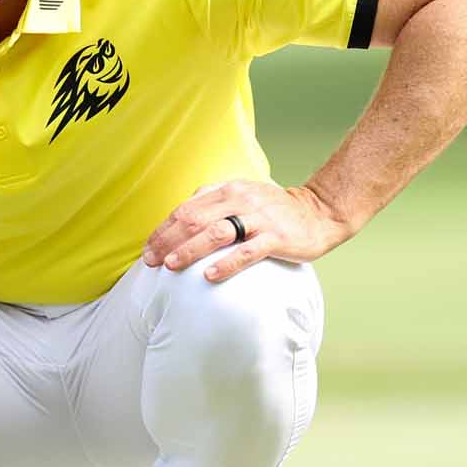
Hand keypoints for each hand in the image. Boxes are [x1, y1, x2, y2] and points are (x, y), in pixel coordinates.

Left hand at [142, 181, 356, 281]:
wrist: (319, 213)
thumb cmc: (273, 210)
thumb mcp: (242, 196)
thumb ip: (213, 201)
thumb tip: (181, 213)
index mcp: (228, 190)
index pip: (187, 209)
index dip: (164, 230)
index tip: (148, 249)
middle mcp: (241, 200)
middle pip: (195, 220)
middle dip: (168, 241)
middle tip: (151, 261)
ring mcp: (259, 219)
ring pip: (217, 233)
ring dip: (190, 250)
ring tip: (172, 266)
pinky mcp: (277, 238)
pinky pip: (248, 252)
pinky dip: (226, 263)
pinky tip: (209, 275)